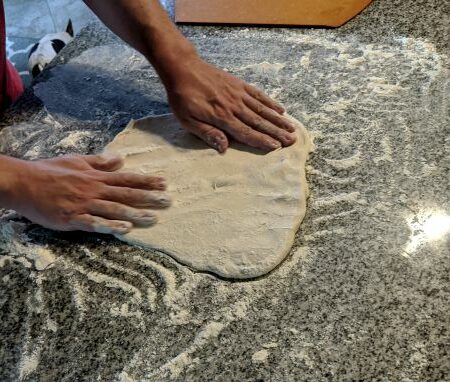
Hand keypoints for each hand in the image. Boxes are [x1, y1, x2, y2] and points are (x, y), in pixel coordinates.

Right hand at [6, 154, 170, 233]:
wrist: (22, 182)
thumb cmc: (49, 171)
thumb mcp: (76, 160)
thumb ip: (99, 162)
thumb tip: (120, 159)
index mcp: (95, 177)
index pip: (127, 179)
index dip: (147, 181)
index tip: (164, 183)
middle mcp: (94, 189)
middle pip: (126, 194)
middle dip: (149, 197)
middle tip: (168, 201)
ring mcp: (84, 204)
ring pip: (114, 209)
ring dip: (135, 214)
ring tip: (153, 218)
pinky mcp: (72, 218)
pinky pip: (94, 223)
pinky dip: (110, 226)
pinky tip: (125, 230)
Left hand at [164, 56, 296, 152]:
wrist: (183, 67)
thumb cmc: (182, 97)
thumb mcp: (187, 120)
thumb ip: (207, 133)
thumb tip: (224, 148)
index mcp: (221, 117)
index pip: (245, 132)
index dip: (261, 140)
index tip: (275, 147)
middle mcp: (234, 106)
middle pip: (258, 122)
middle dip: (276, 132)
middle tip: (291, 140)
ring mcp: (238, 94)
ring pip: (262, 109)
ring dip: (278, 120)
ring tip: (292, 128)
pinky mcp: (239, 84)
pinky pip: (258, 95)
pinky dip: (271, 103)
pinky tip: (281, 110)